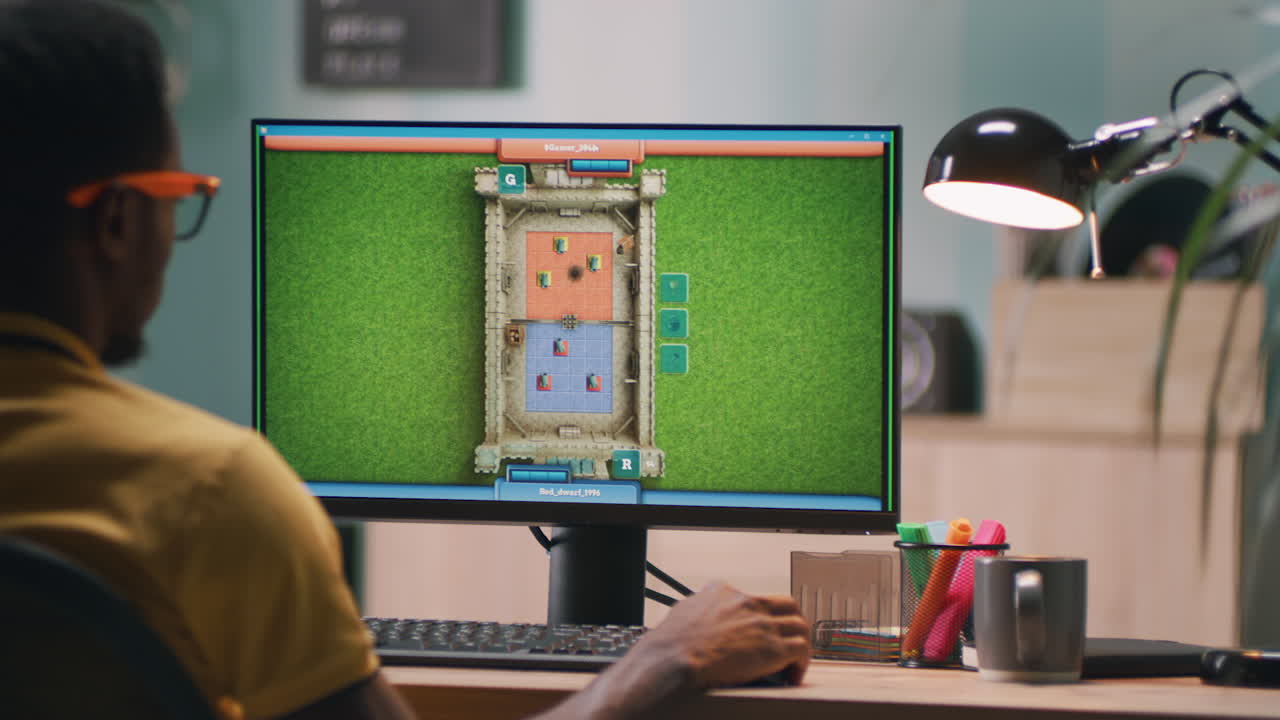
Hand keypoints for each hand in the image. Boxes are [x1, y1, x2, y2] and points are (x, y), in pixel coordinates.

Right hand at [635, 581, 810, 687]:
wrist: (676, 658)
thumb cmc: (673, 640)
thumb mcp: (685, 607)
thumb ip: (699, 603)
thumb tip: (699, 604)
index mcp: (727, 593)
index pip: (754, 596)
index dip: (761, 613)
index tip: (761, 627)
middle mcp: (750, 604)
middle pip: (787, 604)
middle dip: (792, 620)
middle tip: (790, 636)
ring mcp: (764, 626)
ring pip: (799, 625)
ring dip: (800, 642)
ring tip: (796, 659)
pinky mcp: (773, 650)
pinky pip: (801, 650)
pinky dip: (802, 663)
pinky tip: (793, 675)